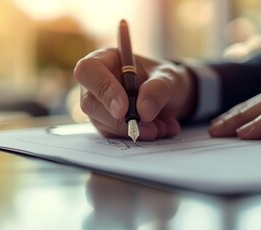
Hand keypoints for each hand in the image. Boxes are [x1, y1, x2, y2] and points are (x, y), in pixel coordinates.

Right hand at [74, 48, 194, 139]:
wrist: (172, 97)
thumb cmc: (164, 79)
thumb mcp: (169, 77)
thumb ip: (158, 89)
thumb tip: (143, 111)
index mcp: (105, 60)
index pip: (88, 71)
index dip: (103, 90)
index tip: (123, 109)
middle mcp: (96, 84)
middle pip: (90, 103)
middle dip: (119, 120)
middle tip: (149, 128)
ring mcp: (99, 106)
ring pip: (102, 124)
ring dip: (132, 130)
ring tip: (161, 127)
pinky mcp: (107, 125)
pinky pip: (115, 136)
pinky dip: (138, 137)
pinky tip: (160, 129)